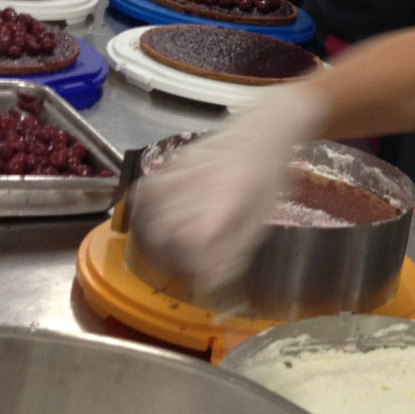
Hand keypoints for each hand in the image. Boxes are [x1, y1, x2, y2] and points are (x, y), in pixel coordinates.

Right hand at [129, 85, 327, 294]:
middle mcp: (196, 185)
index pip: (192, 242)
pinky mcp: (171, 163)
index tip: (204, 279)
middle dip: (174, 259)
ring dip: (159, 239)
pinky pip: (145, 193)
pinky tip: (161, 221)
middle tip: (191, 265)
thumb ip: (235, 250)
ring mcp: (180, 171)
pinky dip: (146, 212)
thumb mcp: (262, 216)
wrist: (264, 129)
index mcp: (224, 198)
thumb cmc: (270, 175)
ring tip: (177, 247)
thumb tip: (213, 284)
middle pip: (166, 235)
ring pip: (150, 217)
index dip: (194, 267)